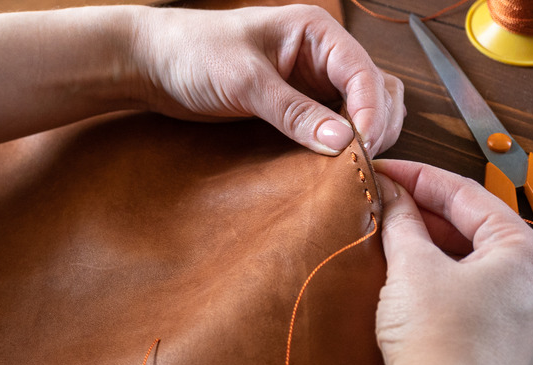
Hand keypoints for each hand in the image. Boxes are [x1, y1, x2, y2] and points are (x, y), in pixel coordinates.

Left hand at [131, 5, 404, 156]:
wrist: (154, 65)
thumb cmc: (194, 53)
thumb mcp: (244, 81)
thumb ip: (294, 112)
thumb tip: (342, 141)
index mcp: (317, 33)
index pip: (365, 72)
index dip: (370, 111)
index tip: (361, 146)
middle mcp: (323, 56)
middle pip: (377, 91)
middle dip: (376, 125)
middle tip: (357, 161)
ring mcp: (314, 83)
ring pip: (365, 110)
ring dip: (366, 135)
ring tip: (349, 163)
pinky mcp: (299, 107)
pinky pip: (336, 125)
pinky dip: (343, 143)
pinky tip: (332, 163)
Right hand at [371, 159, 532, 364]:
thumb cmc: (439, 342)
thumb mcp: (412, 267)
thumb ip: (402, 221)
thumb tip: (391, 195)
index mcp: (525, 251)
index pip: (467, 194)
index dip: (419, 177)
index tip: (387, 170)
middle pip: (475, 227)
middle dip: (426, 212)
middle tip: (385, 201)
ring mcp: (525, 318)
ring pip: (475, 262)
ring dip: (433, 245)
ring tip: (392, 235)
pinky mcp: (506, 346)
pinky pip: (476, 294)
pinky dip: (444, 278)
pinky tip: (411, 277)